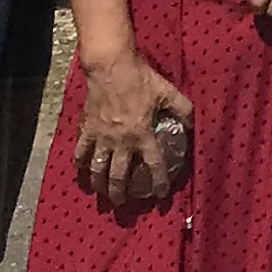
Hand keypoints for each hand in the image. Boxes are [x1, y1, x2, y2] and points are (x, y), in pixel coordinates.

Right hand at [77, 51, 192, 213]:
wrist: (111, 67)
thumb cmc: (141, 78)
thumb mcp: (168, 91)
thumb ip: (182, 109)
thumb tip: (191, 125)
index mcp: (142, 134)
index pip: (153, 164)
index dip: (157, 181)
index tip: (160, 194)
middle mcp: (121, 141)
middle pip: (118, 175)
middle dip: (120, 193)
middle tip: (121, 204)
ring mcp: (101, 137)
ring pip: (97, 169)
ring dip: (99, 185)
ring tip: (101, 195)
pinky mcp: (86, 130)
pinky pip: (80, 153)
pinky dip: (79, 166)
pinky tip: (80, 173)